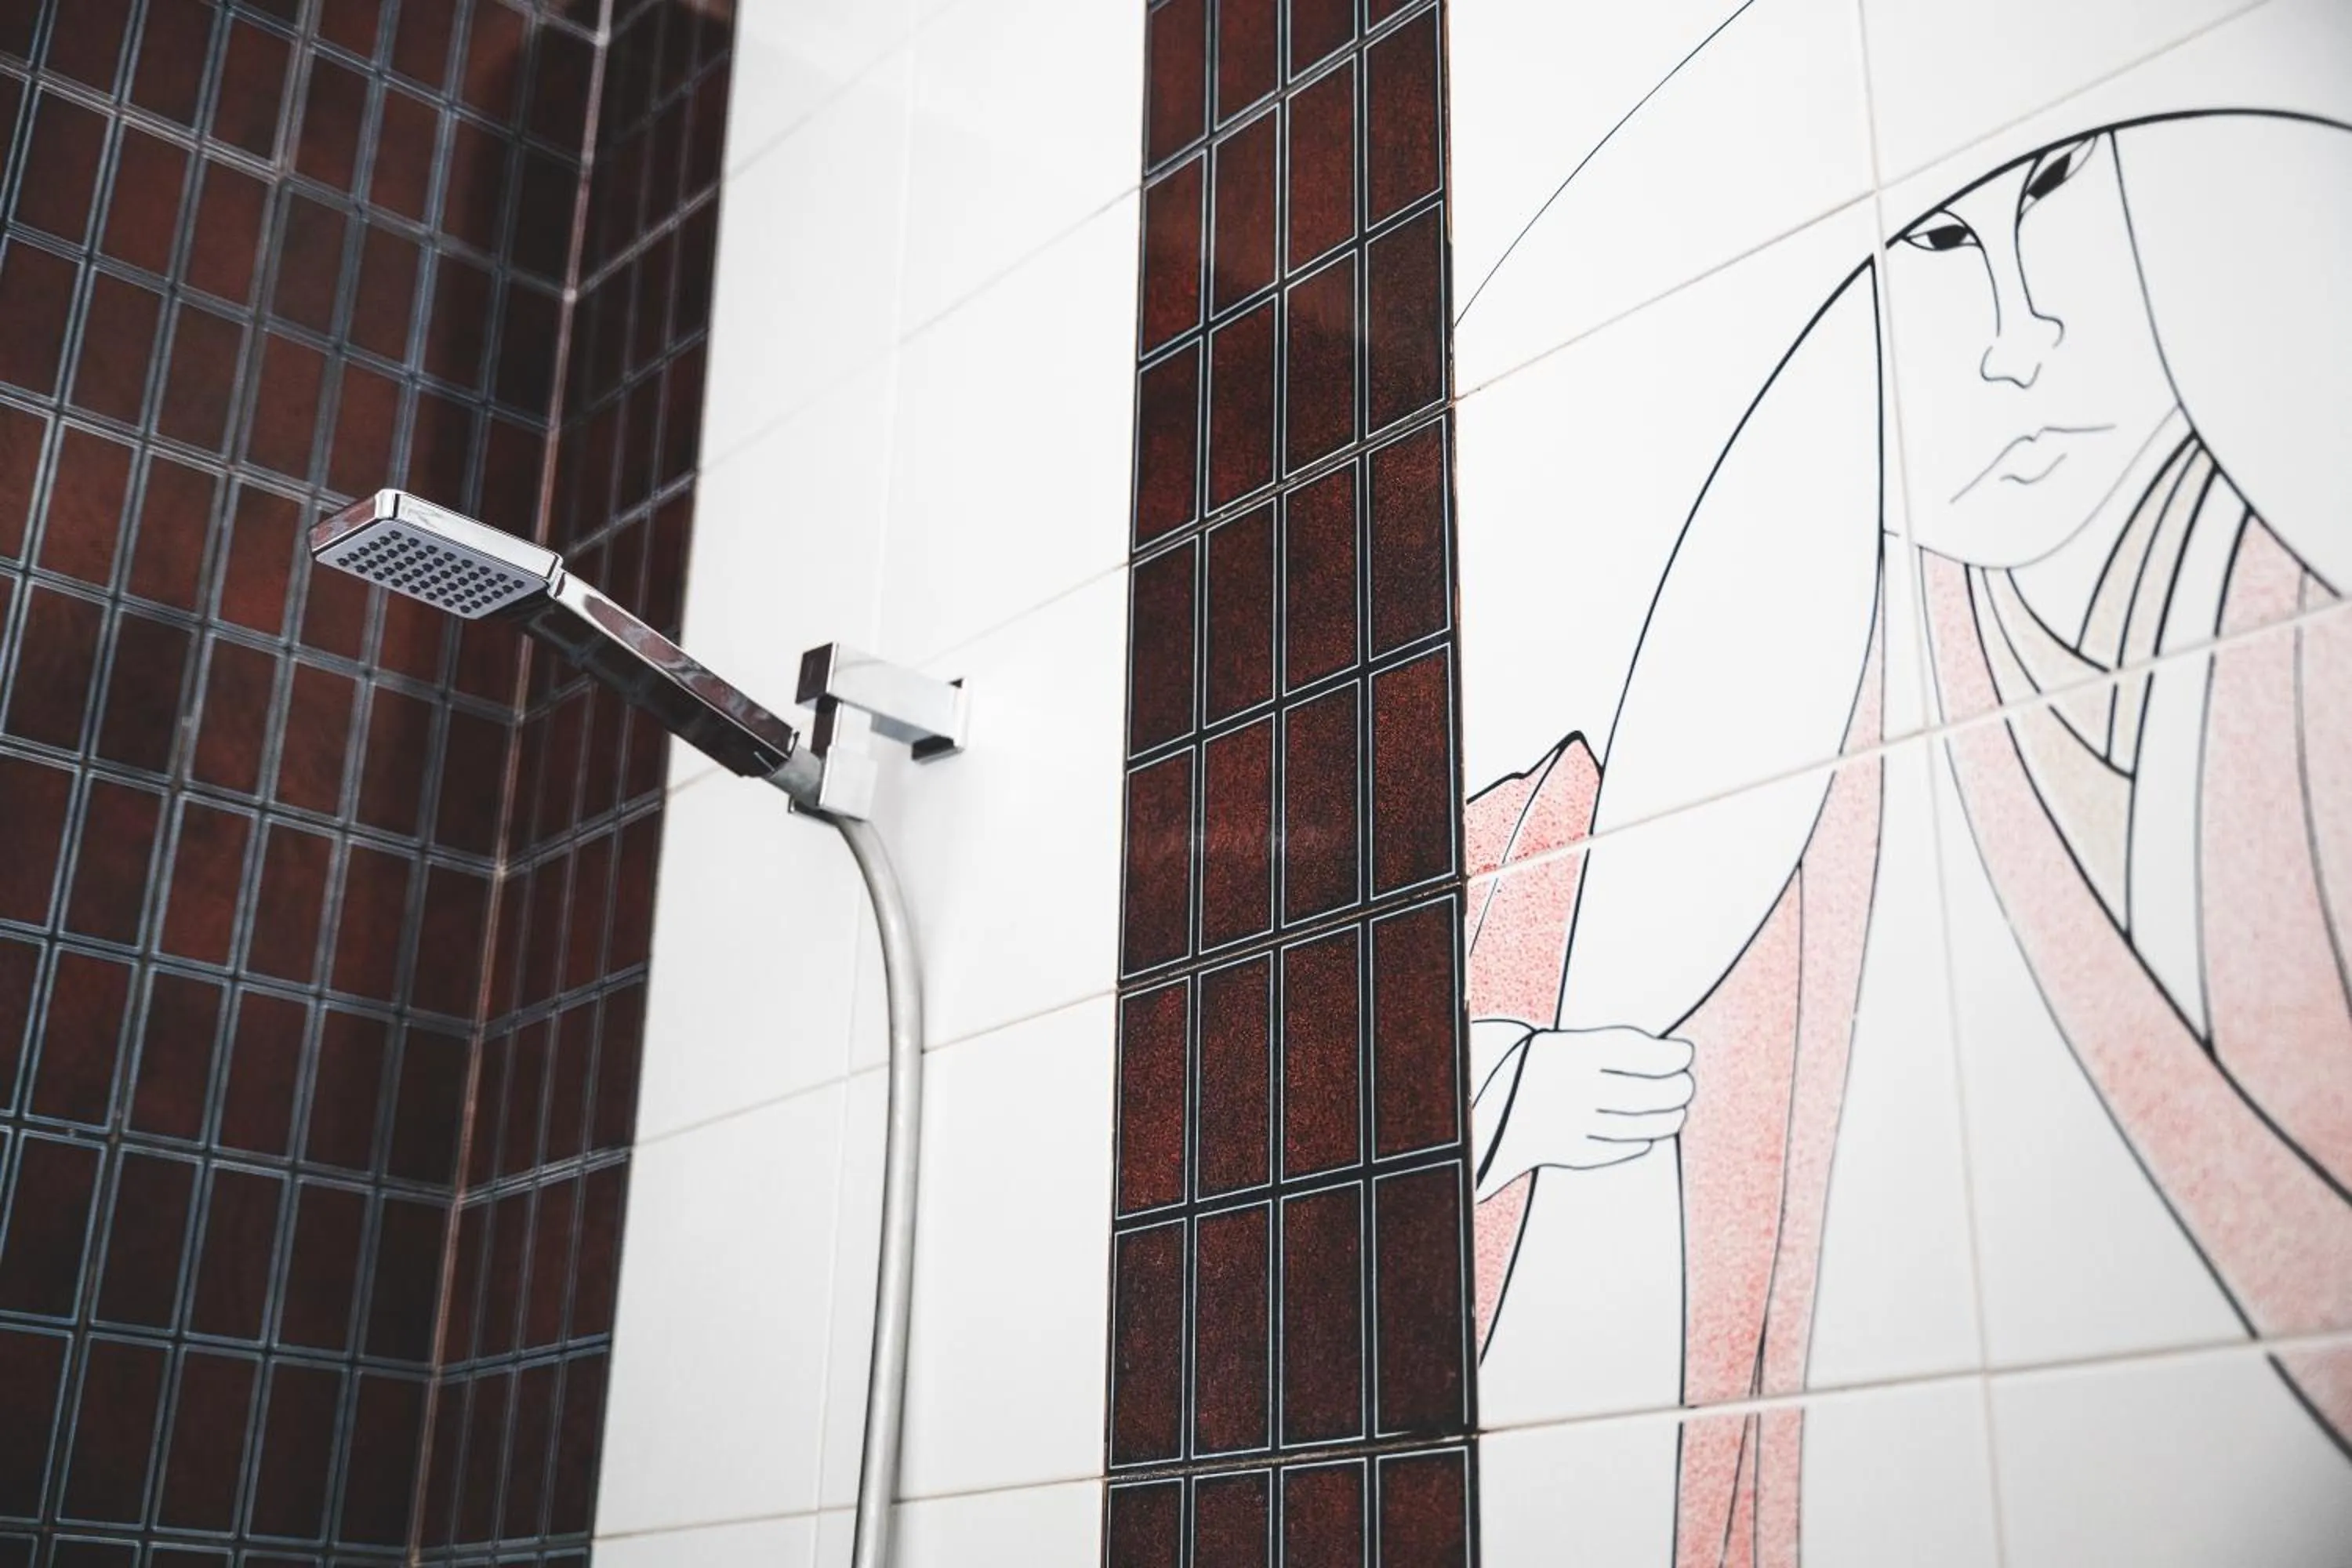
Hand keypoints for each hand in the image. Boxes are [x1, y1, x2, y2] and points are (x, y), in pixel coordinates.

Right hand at [1472, 1027, 1694, 1196]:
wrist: (1468, 1111)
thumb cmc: (1514, 1067)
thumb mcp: (1550, 1043)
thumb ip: (1597, 1048)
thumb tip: (1662, 1053)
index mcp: (1567, 1049)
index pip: (1634, 1050)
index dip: (1667, 1054)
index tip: (1685, 1054)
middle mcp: (1570, 1085)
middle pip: (1641, 1092)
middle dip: (1674, 1090)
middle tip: (1685, 1086)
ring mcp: (1566, 1121)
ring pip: (1631, 1125)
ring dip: (1663, 1121)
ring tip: (1676, 1114)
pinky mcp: (1560, 1149)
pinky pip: (1608, 1150)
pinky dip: (1631, 1146)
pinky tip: (1644, 1139)